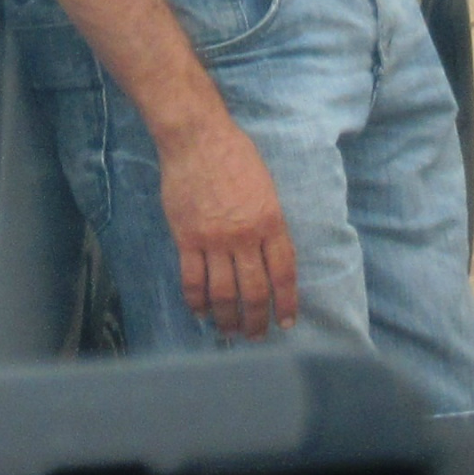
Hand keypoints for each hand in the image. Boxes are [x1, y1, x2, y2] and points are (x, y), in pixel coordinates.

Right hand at [158, 111, 299, 337]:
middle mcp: (245, 236)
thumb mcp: (266, 187)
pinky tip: (201, 312)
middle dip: (257, 320)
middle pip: (254, 291)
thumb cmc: (235, 155)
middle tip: (256, 336)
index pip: (283, 273)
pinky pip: (192, 280)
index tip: (286, 321)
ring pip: (224, 294)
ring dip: (228, 319)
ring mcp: (214, 239)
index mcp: (271, 221)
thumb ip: (270, 223)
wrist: (197, 138)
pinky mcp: (187, 238)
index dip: (286, 302)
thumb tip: (270, 256)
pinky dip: (197, 302)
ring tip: (230, 332)